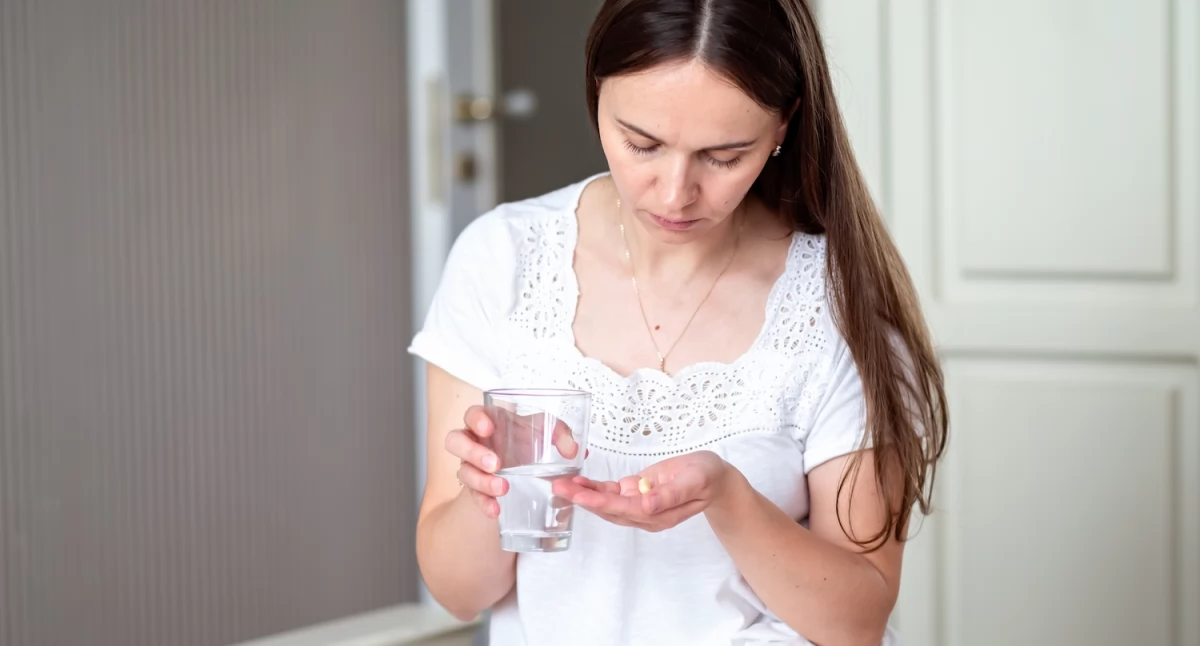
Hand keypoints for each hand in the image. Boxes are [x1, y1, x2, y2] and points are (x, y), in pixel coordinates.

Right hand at [445, 404, 584, 518]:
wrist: (521, 463)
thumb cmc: (527, 439)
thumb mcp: (546, 430)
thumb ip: (560, 434)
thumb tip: (573, 451)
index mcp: (488, 421)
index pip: (473, 414)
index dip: (476, 419)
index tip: (488, 429)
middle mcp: (474, 441)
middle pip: (456, 441)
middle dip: (473, 453)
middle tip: (496, 463)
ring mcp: (472, 465)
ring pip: (463, 471)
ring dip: (481, 481)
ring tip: (503, 488)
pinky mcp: (476, 486)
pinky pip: (473, 496)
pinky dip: (483, 503)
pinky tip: (495, 510)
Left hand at [553, 450, 734, 531]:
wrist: (712, 477)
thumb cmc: (706, 477)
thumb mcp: (695, 481)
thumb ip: (672, 494)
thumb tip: (647, 504)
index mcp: (659, 514)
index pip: (625, 510)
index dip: (601, 504)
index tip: (580, 497)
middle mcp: (645, 514)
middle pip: (609, 509)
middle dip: (583, 500)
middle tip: (559, 488)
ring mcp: (638, 504)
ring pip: (606, 502)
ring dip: (583, 494)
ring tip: (561, 485)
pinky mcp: (635, 492)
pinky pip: (611, 493)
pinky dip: (594, 488)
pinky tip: (578, 482)